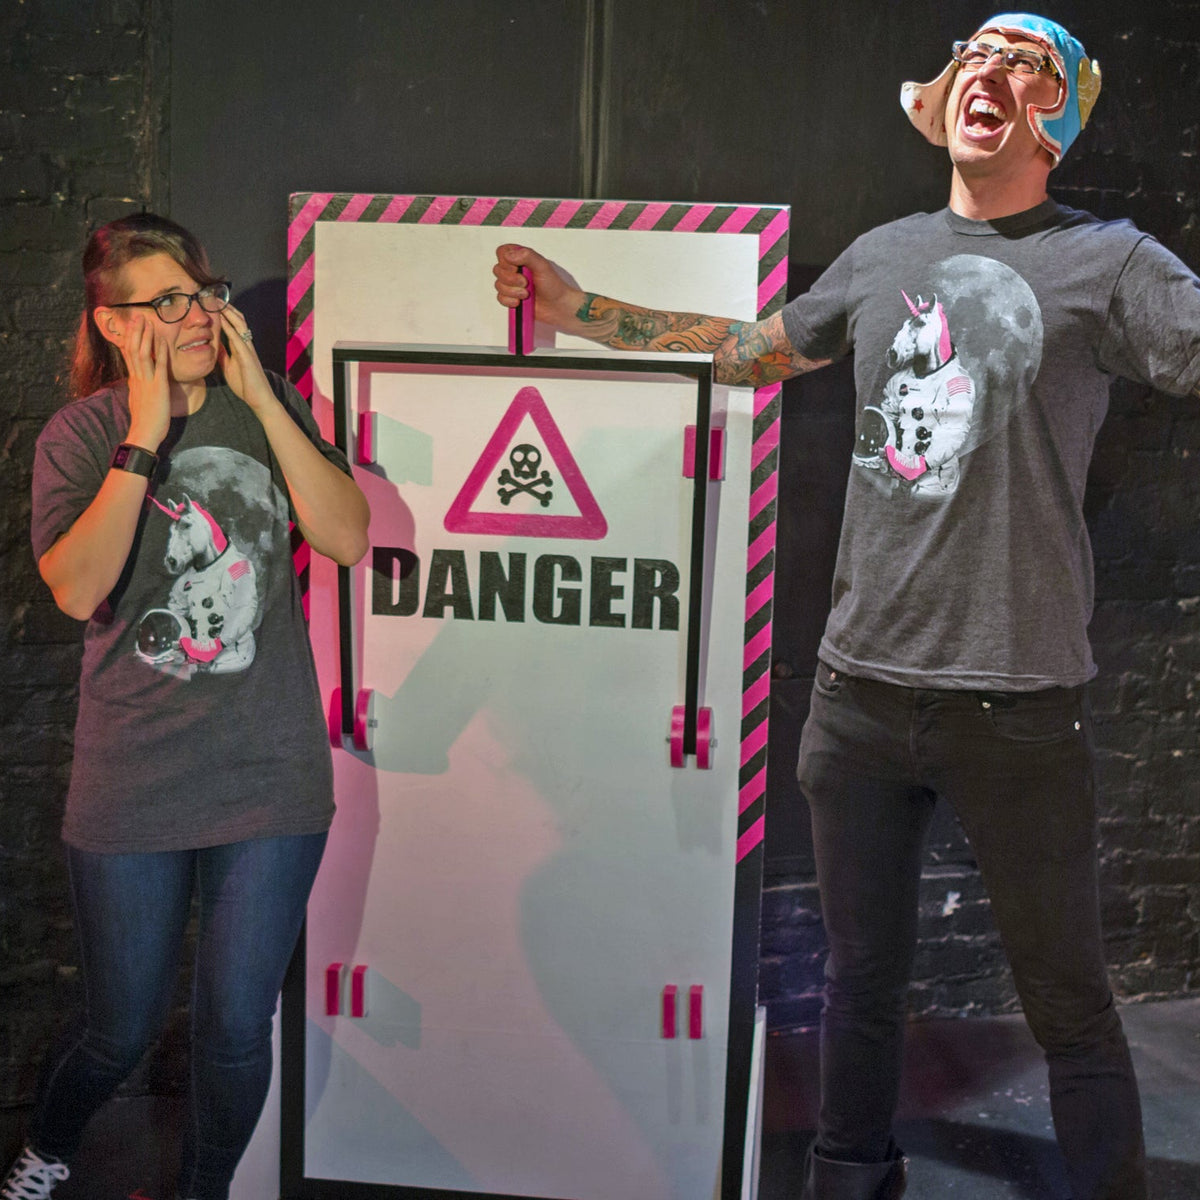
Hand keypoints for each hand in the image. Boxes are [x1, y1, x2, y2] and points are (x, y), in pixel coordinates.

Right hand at [120, 312, 170, 450]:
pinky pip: (159, 366)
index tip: (130, 325)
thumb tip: (135, 381)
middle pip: (132, 349)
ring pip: (142, 354)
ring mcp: (146, 382)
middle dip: (135, 332)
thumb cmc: (144, 421)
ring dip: (145, 337)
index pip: (127, 354)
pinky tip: (163, 341)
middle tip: (137, 316)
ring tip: (147, 322)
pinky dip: (160, 352)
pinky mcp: (158, 387)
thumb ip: (137, 388)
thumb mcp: (137, 399)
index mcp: (133, 380)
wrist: (144, 434)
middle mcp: (137, 378)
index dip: (128, 338)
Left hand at [218, 305, 274, 413]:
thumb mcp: (229, 366)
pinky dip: (229, 327)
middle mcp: (247, 344)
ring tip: (217, 301)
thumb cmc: (246, 384)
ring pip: (240, 324)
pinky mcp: (247, 357)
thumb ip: (223, 354)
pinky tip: (221, 319)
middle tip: (214, 295)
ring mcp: (248, 349)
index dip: (225, 312)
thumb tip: (214, 344)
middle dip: (227, 307)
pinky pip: (237, 338)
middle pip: (238, 319)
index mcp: (242, 347)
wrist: (259, 399)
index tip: (213, 302)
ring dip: (228, 312)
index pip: (234, 324)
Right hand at [492, 244, 587, 334]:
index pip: (502, 252)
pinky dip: (509, 301)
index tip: (517, 267)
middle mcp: (514, 270)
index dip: (505, 261)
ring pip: (498, 285)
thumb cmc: (553, 285)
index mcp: (521, 258)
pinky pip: (500, 298)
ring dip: (513, 291)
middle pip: (497, 270)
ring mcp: (512, 285)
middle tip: (526, 283)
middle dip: (511, 279)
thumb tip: (509, 255)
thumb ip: (527, 256)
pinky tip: (520, 302)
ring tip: (526, 294)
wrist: (558, 307)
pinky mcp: (511, 298)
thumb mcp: (542, 266)